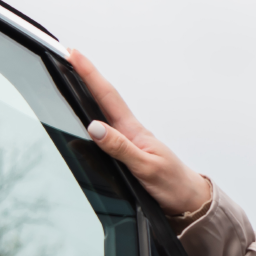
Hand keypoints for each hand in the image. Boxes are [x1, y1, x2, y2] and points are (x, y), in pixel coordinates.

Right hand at [69, 49, 211, 214]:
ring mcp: (128, 141)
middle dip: (85, 76)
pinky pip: (106, 130)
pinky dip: (94, 116)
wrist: (187, 200)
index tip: (74, 55)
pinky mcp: (126, 153)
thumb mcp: (145, 167)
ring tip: (74, 74)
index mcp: (134, 131)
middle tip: (68, 55)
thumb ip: (120, 148)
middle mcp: (129, 132)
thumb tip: (95, 127)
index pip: (107, 96)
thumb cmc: (171, 184)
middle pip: (103, 98)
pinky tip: (88, 114)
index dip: (90, 74)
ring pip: (104, 112)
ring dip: (89, 92)